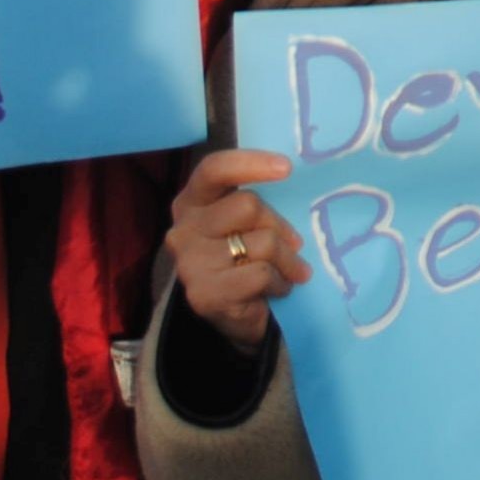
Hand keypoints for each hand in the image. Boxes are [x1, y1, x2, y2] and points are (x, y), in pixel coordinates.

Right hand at [165, 148, 308, 347]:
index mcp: (192, 200)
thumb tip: (296, 187)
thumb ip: (257, 202)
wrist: (235, 316)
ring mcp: (190, 263)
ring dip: (287, 260)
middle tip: (294, 244)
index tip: (286, 167)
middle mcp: (183, 228)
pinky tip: (276, 289)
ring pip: (262, 242)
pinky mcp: (204, 294)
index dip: (250, 163)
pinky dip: (280, 283)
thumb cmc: (246, 257)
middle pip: (248, 205)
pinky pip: (261, 274)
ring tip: (287, 272)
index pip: (214, 169)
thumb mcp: (247, 222)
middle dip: (280, 226)